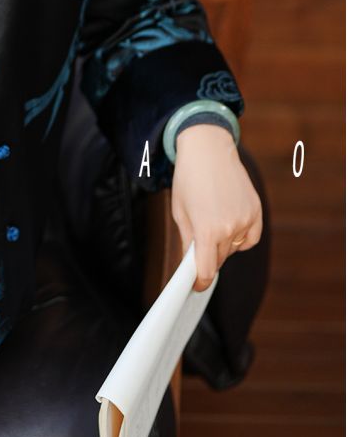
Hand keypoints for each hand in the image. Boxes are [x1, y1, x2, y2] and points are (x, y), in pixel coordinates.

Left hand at [170, 123, 262, 291]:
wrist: (208, 150)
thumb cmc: (189, 179)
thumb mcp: (180, 212)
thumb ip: (188, 242)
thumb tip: (191, 266)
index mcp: (206, 229)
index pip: (206, 270)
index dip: (200, 282)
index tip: (196, 286)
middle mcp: (229, 228)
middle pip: (219, 259)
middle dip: (208, 256)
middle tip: (198, 245)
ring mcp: (245, 220)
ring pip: (234, 248)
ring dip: (223, 245)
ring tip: (211, 221)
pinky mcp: (257, 212)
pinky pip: (249, 238)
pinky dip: (240, 238)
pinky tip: (229, 223)